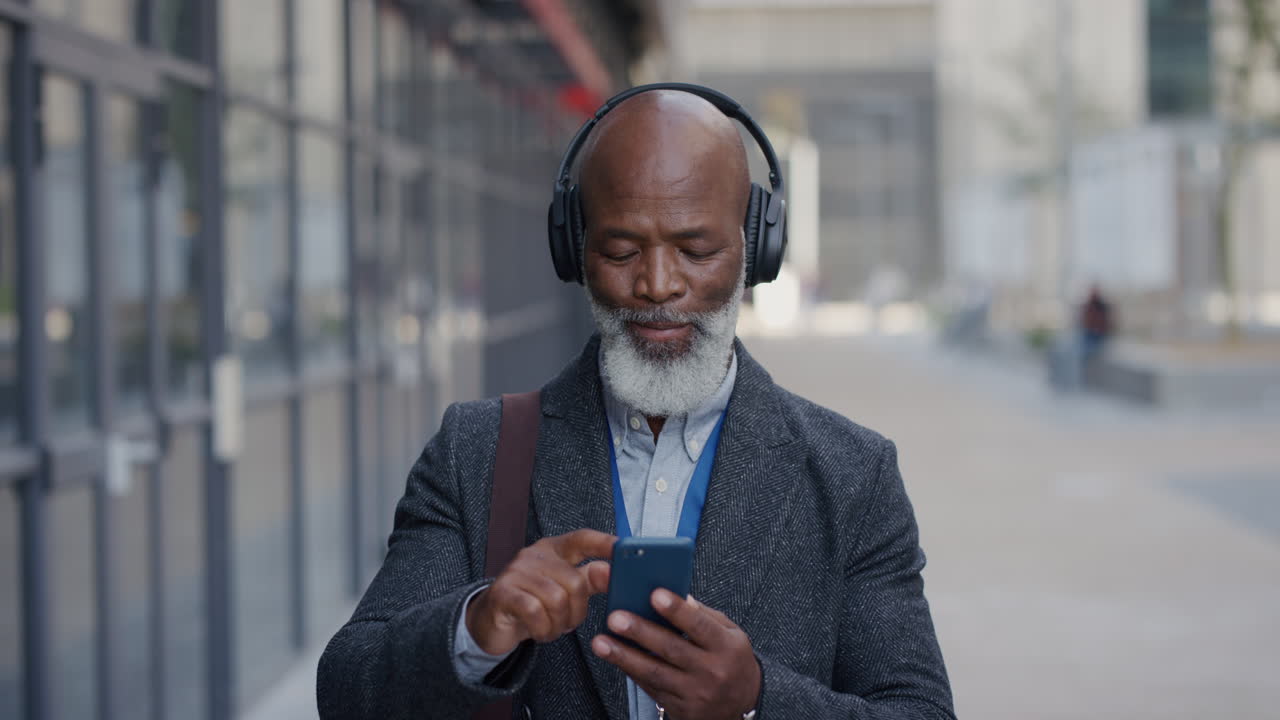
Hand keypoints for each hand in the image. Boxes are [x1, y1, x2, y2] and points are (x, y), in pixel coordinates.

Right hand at [466, 529, 614, 655]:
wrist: (490, 622)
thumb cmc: (533, 604)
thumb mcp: (563, 590)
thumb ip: (588, 579)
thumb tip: (611, 571)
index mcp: (553, 549)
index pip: (582, 539)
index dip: (604, 543)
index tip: (623, 549)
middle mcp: (534, 555)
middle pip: (575, 581)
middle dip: (577, 611)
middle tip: (568, 623)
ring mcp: (516, 572)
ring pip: (557, 599)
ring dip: (559, 624)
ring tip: (552, 629)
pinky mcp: (503, 592)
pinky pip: (535, 612)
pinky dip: (543, 629)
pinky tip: (540, 632)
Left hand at [591, 590, 760, 719]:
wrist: (744, 704)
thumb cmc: (733, 660)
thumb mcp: (731, 634)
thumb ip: (704, 615)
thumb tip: (678, 596)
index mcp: (727, 647)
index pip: (699, 625)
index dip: (677, 611)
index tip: (655, 594)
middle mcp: (712, 671)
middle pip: (671, 649)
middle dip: (641, 632)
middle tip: (615, 618)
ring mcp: (695, 693)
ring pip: (655, 672)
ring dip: (624, 656)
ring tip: (601, 642)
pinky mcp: (681, 708)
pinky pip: (651, 688)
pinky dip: (630, 671)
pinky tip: (615, 658)